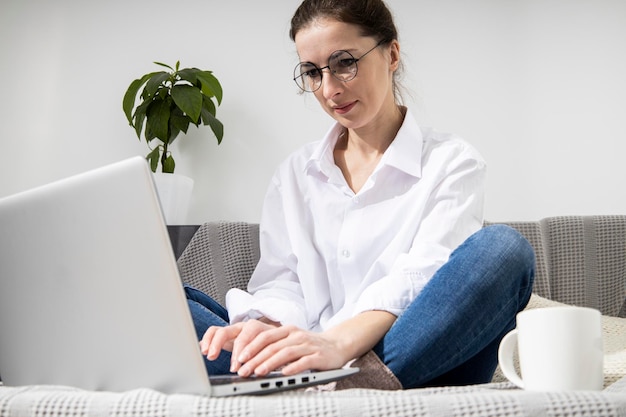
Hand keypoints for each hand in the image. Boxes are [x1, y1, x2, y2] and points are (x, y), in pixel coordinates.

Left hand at [200, 320, 349, 376]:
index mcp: (287, 330)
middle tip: (243, 370)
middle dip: (255, 359)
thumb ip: (275, 348)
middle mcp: (296, 335)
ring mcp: (308, 344)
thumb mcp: (291, 342)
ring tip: (258, 373)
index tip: (238, 359)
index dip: (250, 347)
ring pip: (285, 353)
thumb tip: (251, 361)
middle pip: (272, 346)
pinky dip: (292, 368)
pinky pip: (304, 361)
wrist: (337, 345)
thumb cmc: (310, 346)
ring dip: (269, 363)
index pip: (264, 336)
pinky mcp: (319, 356)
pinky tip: (283, 374)